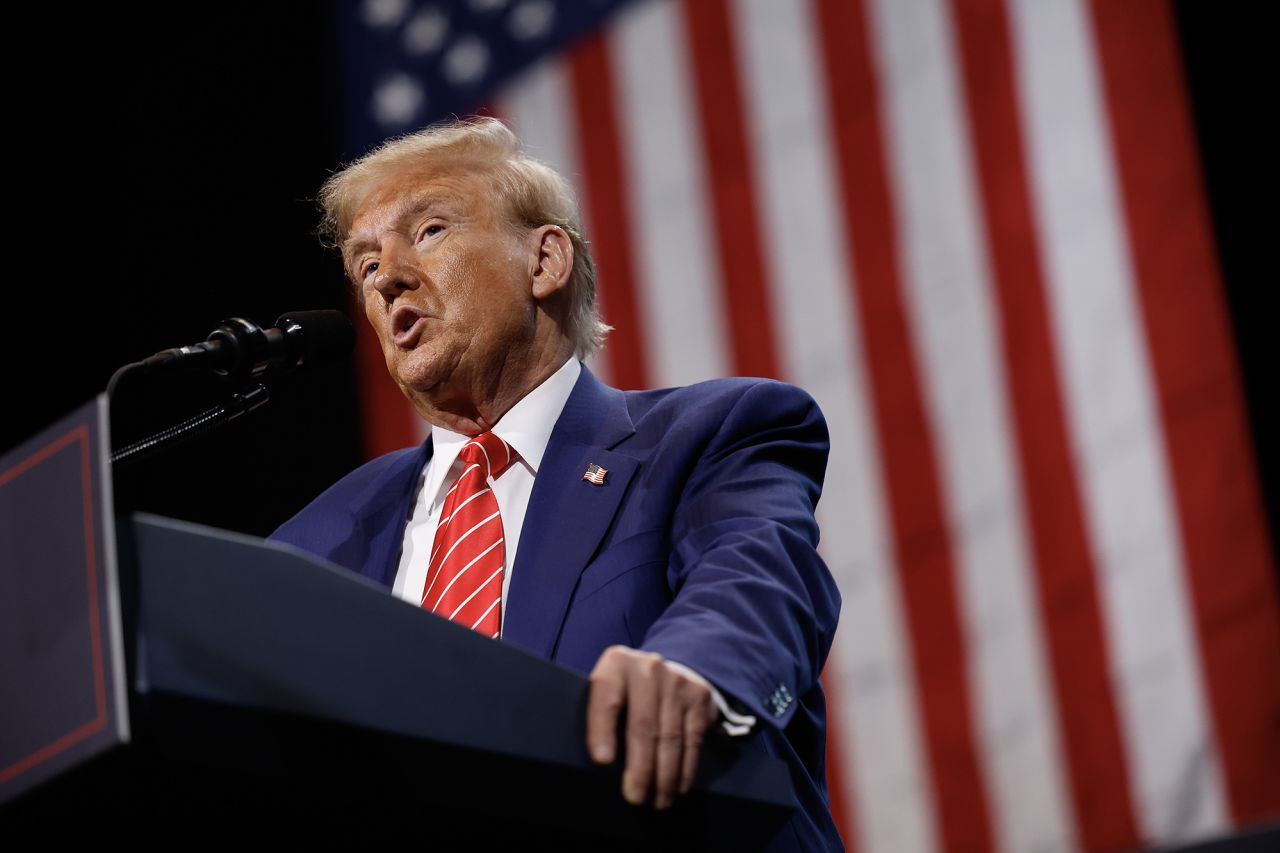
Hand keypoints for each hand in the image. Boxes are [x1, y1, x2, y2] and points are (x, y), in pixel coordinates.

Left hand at [587, 646, 717, 808]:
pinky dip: (686, 768)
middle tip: (635, 798)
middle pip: (643, 725)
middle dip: (640, 768)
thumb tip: (604, 765)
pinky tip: (679, 786)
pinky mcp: (699, 695)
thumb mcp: (607, 692)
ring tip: (659, 801)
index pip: (606, 699)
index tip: (602, 762)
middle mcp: (648, 668)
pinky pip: (693, 739)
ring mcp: (677, 680)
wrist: (664, 670)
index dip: (603, 731)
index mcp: (615, 664)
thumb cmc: (625, 693)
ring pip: (671, 737)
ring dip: (665, 776)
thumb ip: (601, 716)